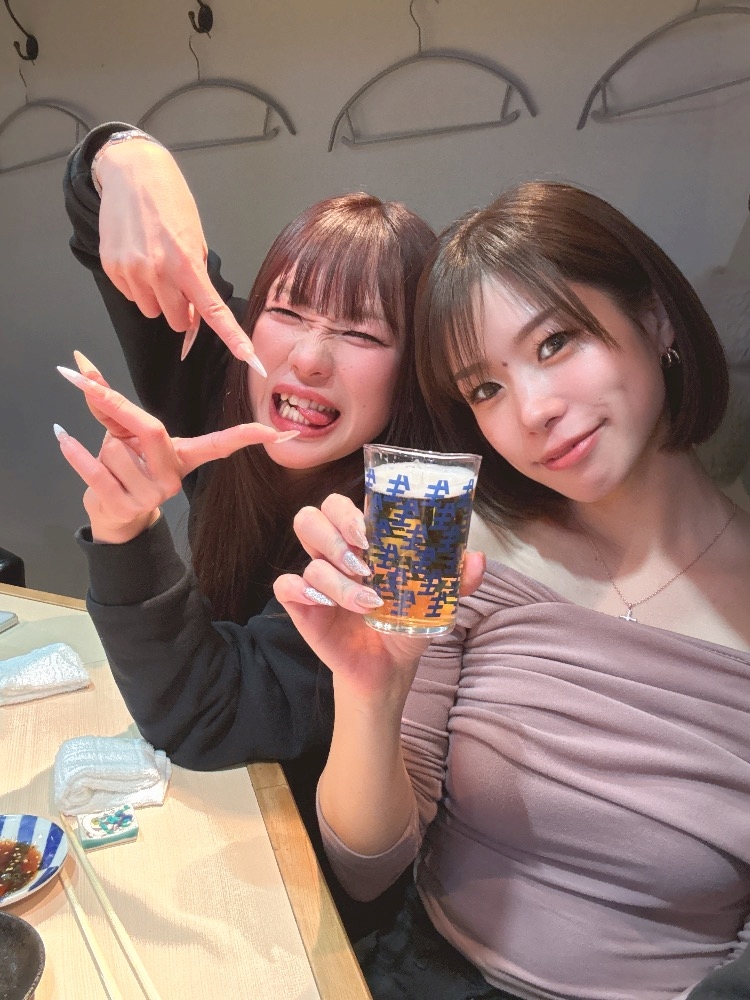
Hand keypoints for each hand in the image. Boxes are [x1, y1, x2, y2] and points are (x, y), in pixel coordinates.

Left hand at [55, 358, 295, 543]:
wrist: (113, 514)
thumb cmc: (124, 465)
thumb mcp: (123, 430)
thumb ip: (107, 398)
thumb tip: (80, 363)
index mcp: (184, 457)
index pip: (221, 445)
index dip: (247, 437)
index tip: (279, 433)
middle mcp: (174, 478)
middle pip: (150, 430)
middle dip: (120, 416)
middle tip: (97, 398)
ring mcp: (152, 496)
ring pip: (114, 449)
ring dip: (99, 447)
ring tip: (107, 461)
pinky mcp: (125, 507)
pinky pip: (95, 469)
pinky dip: (75, 451)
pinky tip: (65, 438)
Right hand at [95, 138, 264, 373]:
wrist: (132, 174)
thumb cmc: (171, 203)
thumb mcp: (195, 239)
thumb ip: (197, 278)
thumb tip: (194, 314)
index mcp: (187, 264)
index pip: (213, 312)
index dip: (233, 338)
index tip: (248, 357)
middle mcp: (158, 272)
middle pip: (177, 321)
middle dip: (181, 309)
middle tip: (179, 283)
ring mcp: (132, 272)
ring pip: (152, 311)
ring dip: (157, 298)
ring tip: (155, 265)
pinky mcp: (112, 269)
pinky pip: (131, 296)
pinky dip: (137, 285)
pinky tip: (138, 258)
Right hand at [273, 494, 485, 704]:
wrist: (390, 667)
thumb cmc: (407, 622)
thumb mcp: (436, 600)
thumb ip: (457, 578)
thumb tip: (476, 558)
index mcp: (362, 540)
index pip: (342, 504)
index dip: (350, 508)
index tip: (370, 530)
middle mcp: (334, 553)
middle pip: (312, 516)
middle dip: (335, 532)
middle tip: (364, 556)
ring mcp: (315, 579)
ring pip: (307, 556)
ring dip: (337, 576)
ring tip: (367, 600)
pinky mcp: (301, 606)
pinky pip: (285, 586)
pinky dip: (302, 591)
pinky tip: (326, 606)